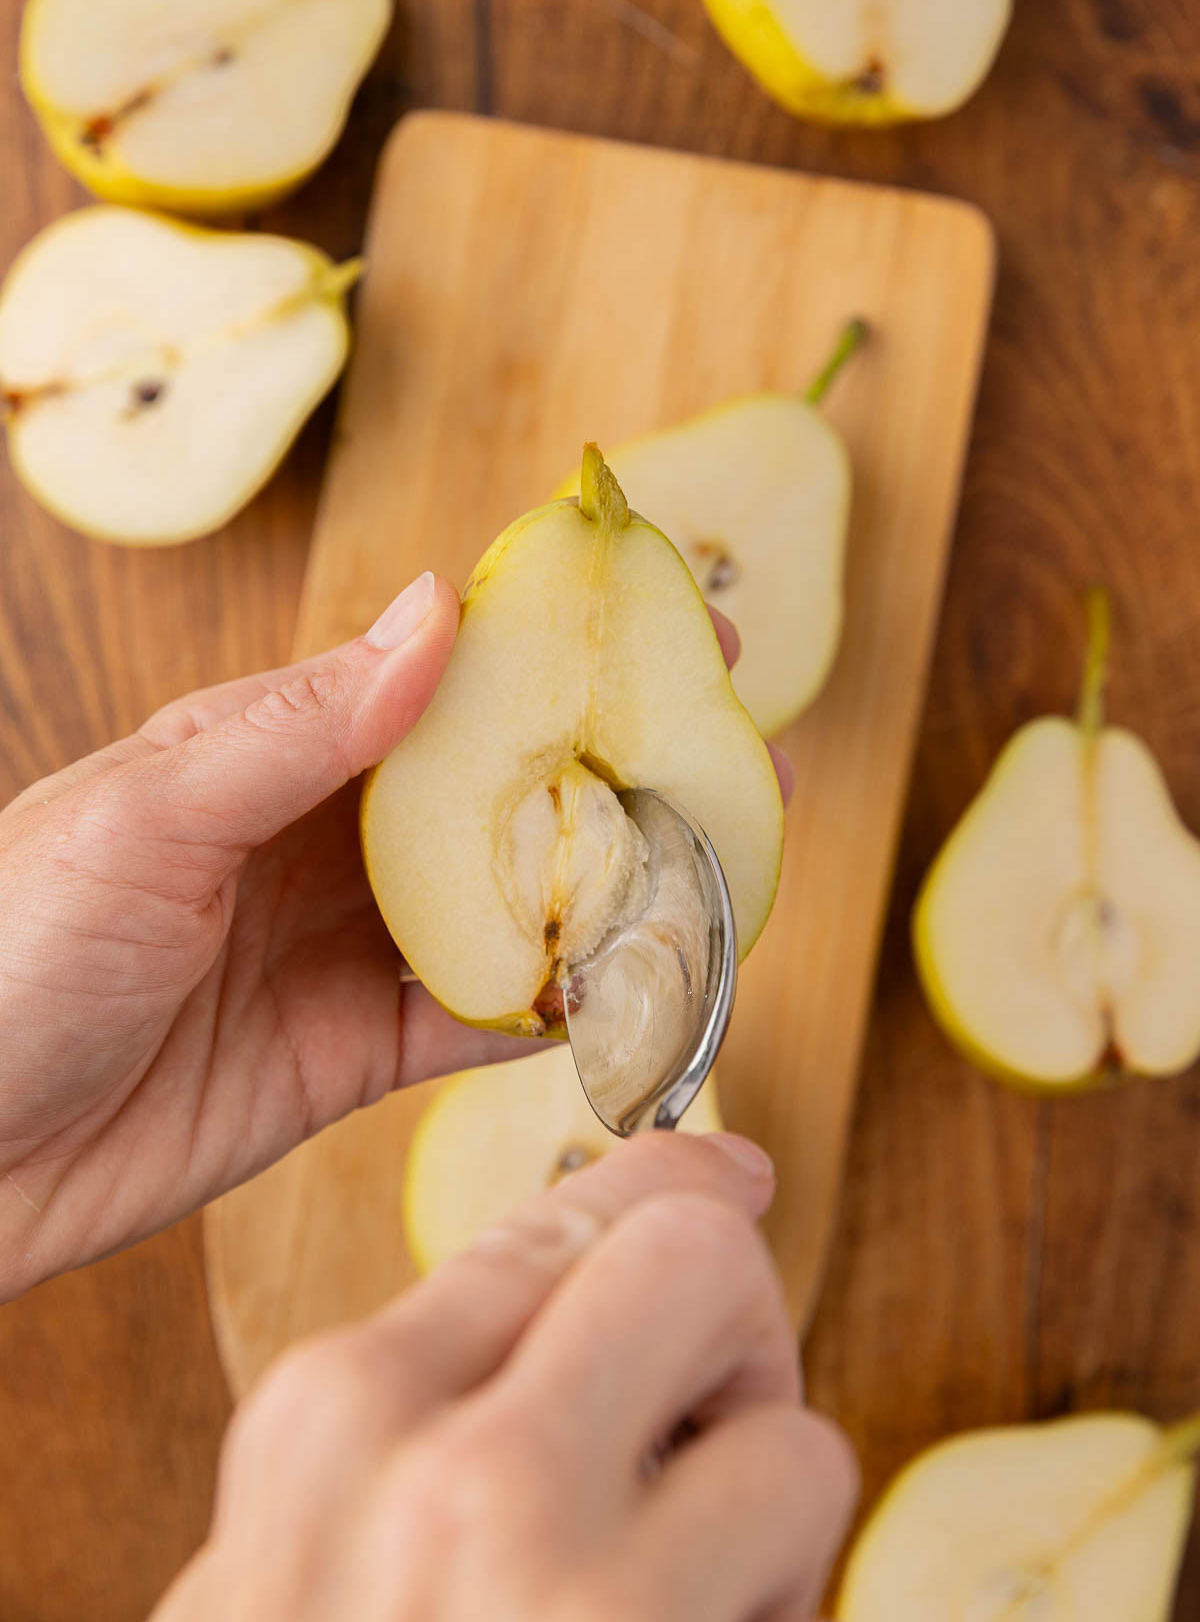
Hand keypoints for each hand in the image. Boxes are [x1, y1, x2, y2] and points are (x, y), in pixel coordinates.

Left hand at [0, 575, 785, 1298]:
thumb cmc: (3, 947)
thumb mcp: (142, 816)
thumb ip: (297, 726)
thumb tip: (438, 610)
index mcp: (279, 745)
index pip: (449, 668)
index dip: (565, 636)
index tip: (679, 612)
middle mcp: (330, 833)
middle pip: (511, 782)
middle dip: (629, 760)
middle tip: (750, 749)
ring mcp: (349, 944)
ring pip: (519, 900)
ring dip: (622, 885)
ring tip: (733, 866)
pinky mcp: (355, 1053)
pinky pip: (484, 1019)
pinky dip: (565, 1007)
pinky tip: (640, 993)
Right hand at [153, 1131, 856, 1621]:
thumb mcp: (291, 1552)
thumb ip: (414, 1407)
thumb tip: (573, 1268)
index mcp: (338, 1419)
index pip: (562, 1215)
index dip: (668, 1186)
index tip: (725, 1179)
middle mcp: (457, 1480)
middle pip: (700, 1260)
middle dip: (730, 1328)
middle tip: (699, 1428)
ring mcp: (583, 1605)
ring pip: (799, 1441)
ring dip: (768, 1519)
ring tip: (682, 1603)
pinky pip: (810, 1589)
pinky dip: (778, 1621)